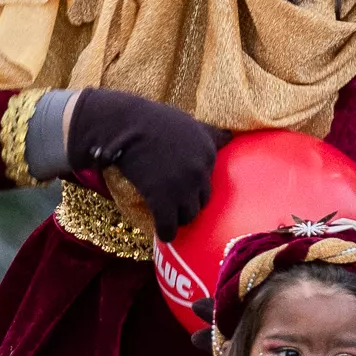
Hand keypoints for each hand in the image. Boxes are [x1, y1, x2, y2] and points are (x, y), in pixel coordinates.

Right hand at [64, 89, 222, 234]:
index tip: (182, 186)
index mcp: (208, 151)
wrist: (124, 125)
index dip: (195, 186)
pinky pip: (169, 226)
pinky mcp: (162, 199)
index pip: (210, 180)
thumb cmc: (153, 121)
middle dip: (189, 203)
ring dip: (179, 218)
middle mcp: (200, 170)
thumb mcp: (188, 123)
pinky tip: (162, 233)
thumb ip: (210, 133)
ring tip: (167, 216)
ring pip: (189, 216)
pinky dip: (166, 232)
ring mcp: (182, 187)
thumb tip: (230, 136)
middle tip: (174, 203)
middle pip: (203, 200)